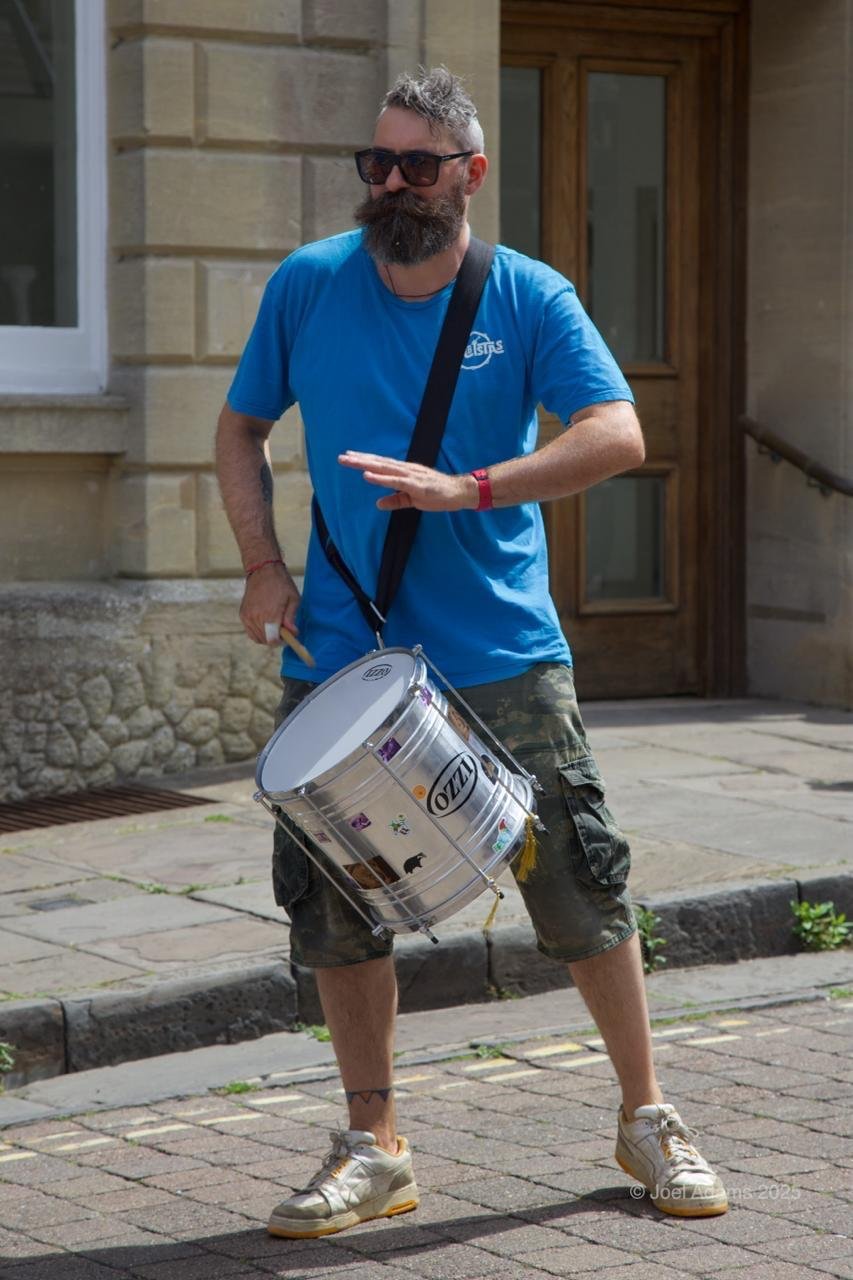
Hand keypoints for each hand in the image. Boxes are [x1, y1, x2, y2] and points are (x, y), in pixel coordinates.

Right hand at [239, 562, 300, 644]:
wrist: (263, 570)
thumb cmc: (281, 583)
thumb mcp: (293, 599)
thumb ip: (291, 617)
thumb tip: (292, 632)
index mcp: (269, 614)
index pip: (272, 640)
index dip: (281, 641)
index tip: (287, 636)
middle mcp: (256, 617)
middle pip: (266, 640)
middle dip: (276, 638)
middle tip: (283, 630)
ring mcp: (247, 616)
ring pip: (257, 638)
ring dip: (267, 636)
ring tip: (275, 625)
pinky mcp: (243, 615)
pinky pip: (250, 632)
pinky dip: (259, 632)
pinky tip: (266, 624)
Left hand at [339, 451, 478, 511]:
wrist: (459, 492)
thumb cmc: (438, 494)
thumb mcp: (412, 500)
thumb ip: (395, 500)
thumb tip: (378, 504)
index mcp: (404, 472)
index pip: (380, 465)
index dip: (365, 460)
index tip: (349, 457)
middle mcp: (405, 469)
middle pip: (378, 463)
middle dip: (359, 460)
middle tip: (341, 457)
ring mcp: (410, 475)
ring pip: (383, 468)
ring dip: (365, 464)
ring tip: (350, 461)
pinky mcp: (416, 484)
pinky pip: (394, 481)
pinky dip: (380, 478)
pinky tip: (367, 475)